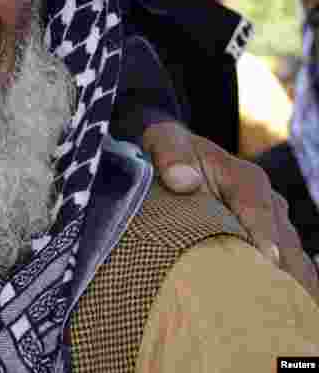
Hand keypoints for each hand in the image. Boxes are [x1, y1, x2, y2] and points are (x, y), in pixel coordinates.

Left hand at [142, 120, 318, 300]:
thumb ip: (170, 154)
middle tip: (271, 297)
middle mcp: (268, 204)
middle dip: (280, 269)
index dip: (262, 231)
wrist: (176, 163)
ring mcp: (273, 229)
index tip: (267, 257)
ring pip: (291, 261)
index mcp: (244, 177)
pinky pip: (287, 274)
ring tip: (274, 311)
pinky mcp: (270, 250)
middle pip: (283, 241)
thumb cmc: (170, 154)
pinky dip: (284, 292)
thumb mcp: (163, 141)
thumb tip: (182, 179)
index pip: (258, 204)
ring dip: (284, 285)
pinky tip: (278, 313)